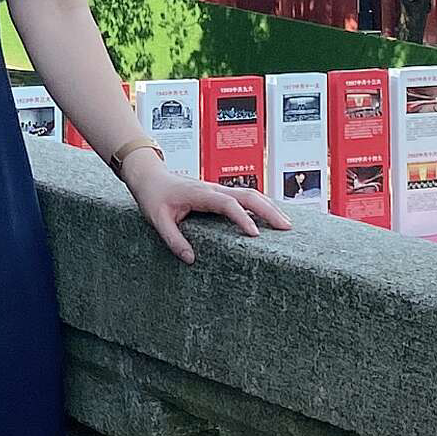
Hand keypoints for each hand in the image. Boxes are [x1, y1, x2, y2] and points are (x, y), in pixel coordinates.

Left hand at [118, 147, 291, 263]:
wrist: (150, 176)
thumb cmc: (153, 196)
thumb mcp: (157, 220)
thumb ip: (173, 239)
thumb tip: (191, 259)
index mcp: (199, 193)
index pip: (227, 203)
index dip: (242, 218)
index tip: (255, 235)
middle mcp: (213, 188)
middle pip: (248, 194)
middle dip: (268, 210)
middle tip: (286, 228)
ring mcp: (218, 189)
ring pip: (250, 194)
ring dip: (269, 207)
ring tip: (286, 224)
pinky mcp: (219, 193)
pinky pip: (244, 197)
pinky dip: (261, 205)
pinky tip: (271, 216)